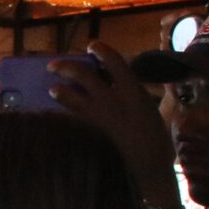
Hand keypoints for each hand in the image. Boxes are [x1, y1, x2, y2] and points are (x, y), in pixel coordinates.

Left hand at [45, 46, 181, 208]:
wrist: (148, 163)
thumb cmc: (155, 136)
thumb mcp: (149, 108)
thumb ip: (132, 94)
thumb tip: (117, 85)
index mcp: (133, 91)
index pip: (115, 62)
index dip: (102, 50)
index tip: (92, 45)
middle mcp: (113, 99)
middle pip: (84, 75)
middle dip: (67, 67)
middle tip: (54, 65)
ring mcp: (100, 115)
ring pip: (72, 96)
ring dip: (60, 90)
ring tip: (52, 88)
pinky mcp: (91, 130)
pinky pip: (73, 115)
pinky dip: (64, 109)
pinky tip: (57, 108)